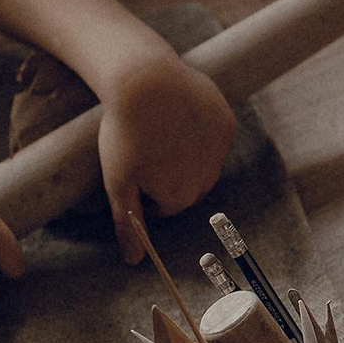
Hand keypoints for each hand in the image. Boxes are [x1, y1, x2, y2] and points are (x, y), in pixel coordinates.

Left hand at [97, 54, 237, 263]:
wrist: (145, 80)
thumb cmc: (125, 132)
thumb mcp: (117, 182)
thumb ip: (129, 224)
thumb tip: (135, 263)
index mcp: (180, 196)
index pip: (165, 204)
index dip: (144, 187)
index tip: (131, 165)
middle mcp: (207, 178)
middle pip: (187, 185)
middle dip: (169, 174)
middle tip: (144, 148)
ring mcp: (219, 150)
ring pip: (202, 161)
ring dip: (186, 153)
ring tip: (160, 131)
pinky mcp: (226, 122)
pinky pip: (213, 137)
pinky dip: (199, 131)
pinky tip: (178, 116)